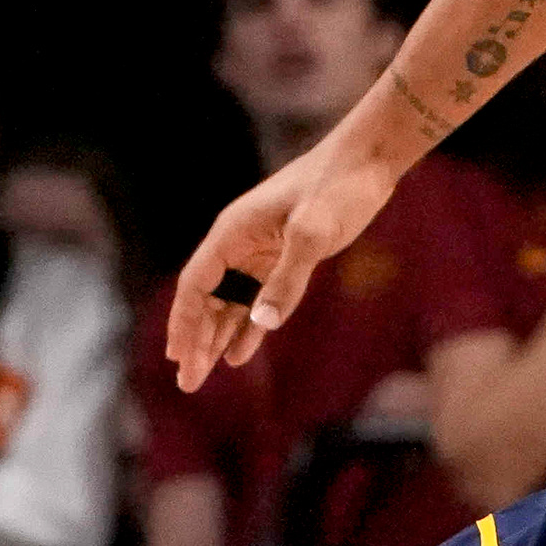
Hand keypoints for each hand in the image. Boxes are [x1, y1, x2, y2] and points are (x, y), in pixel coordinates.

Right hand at [165, 134, 407, 391]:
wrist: (368, 161)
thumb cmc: (338, 186)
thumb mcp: (314, 232)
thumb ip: (288, 278)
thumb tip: (262, 322)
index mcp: (233, 232)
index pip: (196, 284)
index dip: (184, 322)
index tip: (177, 357)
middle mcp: (239, 243)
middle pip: (207, 300)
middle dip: (196, 341)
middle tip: (187, 384)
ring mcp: (261, 252)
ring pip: (230, 304)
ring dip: (216, 339)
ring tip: (202, 377)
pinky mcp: (284, 259)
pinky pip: (258, 300)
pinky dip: (248, 328)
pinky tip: (238, 355)